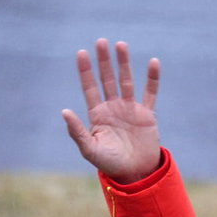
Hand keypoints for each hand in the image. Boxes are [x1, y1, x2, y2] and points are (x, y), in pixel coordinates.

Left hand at [62, 39, 161, 182]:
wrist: (136, 174)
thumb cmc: (110, 164)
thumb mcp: (90, 150)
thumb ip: (77, 131)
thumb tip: (64, 111)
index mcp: (98, 115)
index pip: (90, 88)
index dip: (86, 71)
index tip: (81, 53)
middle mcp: (113, 108)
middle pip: (107, 79)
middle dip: (104, 61)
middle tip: (101, 42)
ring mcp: (130, 109)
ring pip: (127, 81)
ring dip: (124, 64)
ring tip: (121, 45)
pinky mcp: (147, 115)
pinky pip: (151, 93)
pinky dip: (152, 79)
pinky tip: (153, 62)